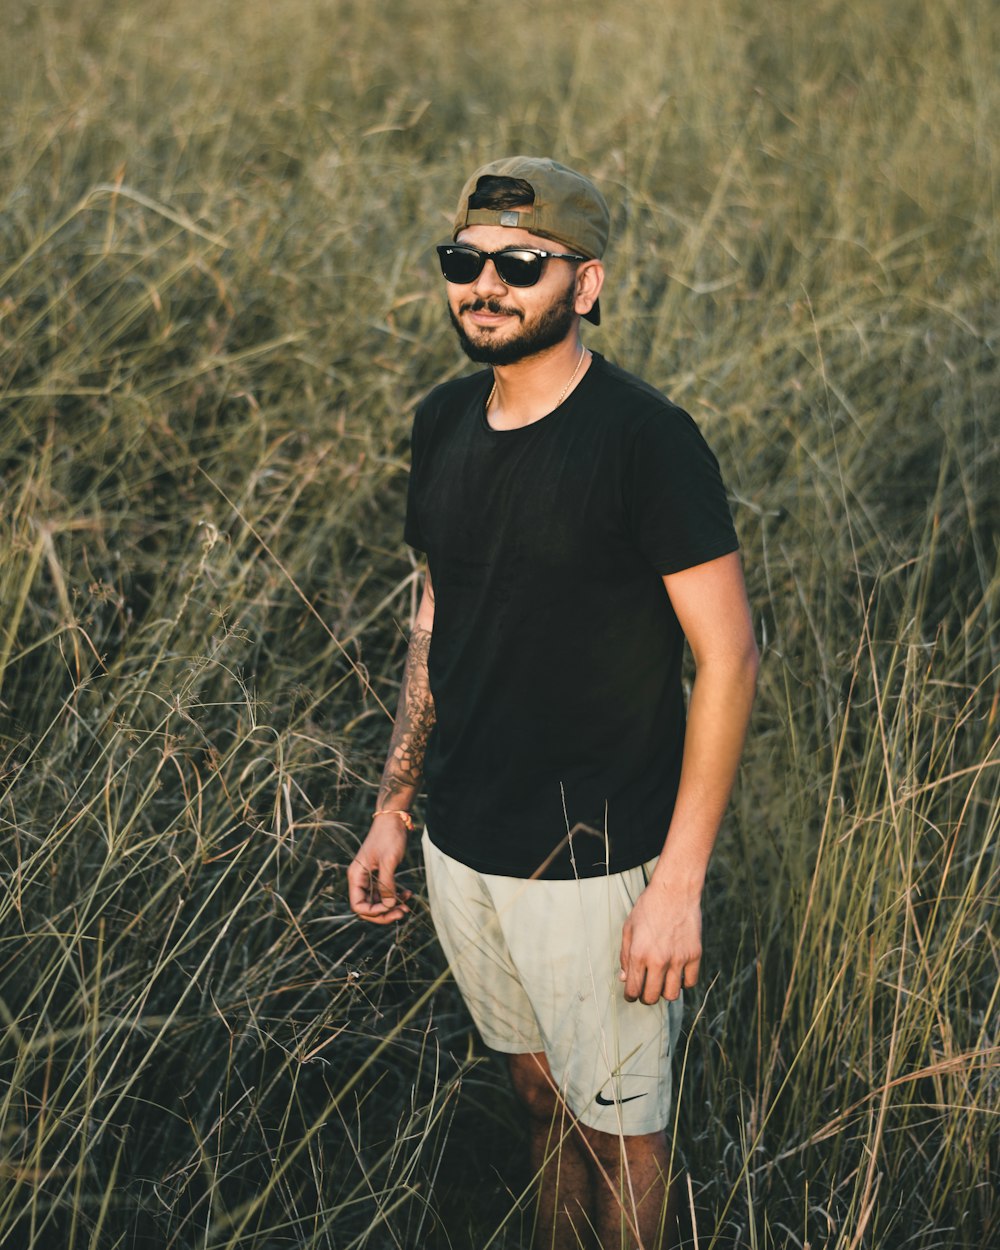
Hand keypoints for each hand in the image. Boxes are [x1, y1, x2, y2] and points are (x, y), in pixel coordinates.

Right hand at [347, 815, 412, 923]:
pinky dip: (395, 896)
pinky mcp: (380, 874)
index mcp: (356, 876)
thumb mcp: (388, 861)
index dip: (374, 912)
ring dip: (391, 906)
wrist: (394, 819)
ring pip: (377, 902)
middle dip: (384, 913)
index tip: (390, 908)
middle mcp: (360, 879)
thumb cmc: (389, 836)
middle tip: (402, 913)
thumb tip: (388, 905)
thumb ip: (387, 884)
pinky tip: (407, 894)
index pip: (358, 905)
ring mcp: (370, 877)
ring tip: (407, 905)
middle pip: (367, 907)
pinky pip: (384, 893)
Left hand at [619, 877, 701, 1004]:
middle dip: (646, 997)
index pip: (633, 989)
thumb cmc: (648, 907)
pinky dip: (683, 982)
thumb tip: (624, 978)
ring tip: (662, 981)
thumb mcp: (628, 928)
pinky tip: (678, 972)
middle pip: (651, 997)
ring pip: (672, 995)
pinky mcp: (694, 955)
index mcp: (638, 953)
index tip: (632, 993)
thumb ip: (624, 956)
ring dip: (665, 992)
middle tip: (646, 990)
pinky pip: (690, 983)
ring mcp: (678, 959)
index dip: (631, 996)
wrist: (675, 891)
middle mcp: (658, 960)